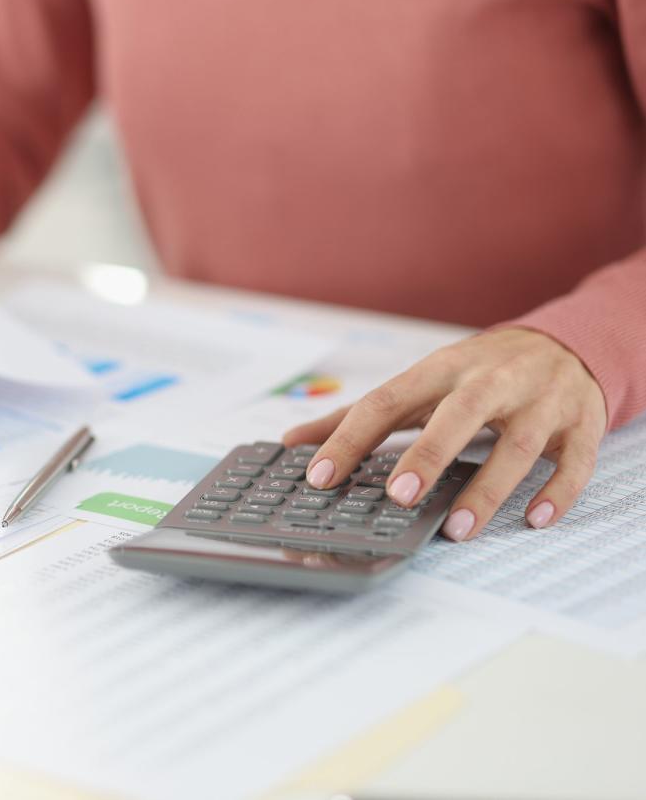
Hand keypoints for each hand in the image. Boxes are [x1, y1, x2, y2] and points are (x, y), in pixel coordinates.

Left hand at [282, 328, 606, 541]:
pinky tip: (534, 519)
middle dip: (428, 453)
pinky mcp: (581, 424)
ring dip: (489, 488)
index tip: (320, 477)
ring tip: (457, 529)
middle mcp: (491, 380)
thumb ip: (359, 415)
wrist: (564, 344)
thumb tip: (292, 441)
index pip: (387, 402)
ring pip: (517, 445)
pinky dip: (557, 491)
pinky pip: (573, 461)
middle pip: (459, 414)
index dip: (351, 439)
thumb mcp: (419, 384)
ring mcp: (541, 401)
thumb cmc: (476, 373)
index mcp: (441, 369)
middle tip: (398, 496)